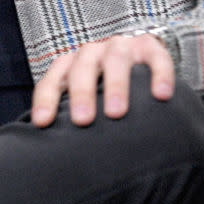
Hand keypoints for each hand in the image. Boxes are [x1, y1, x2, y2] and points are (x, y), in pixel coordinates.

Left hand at [31, 32, 174, 127]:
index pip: (54, 79)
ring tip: (116, 113)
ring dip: (115, 85)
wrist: (139, 58)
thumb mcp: (86, 98)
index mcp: (72, 65)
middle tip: (82, 120)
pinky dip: (160, 75)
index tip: (42, 122)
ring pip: (116, 59)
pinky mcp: (151, 47)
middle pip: (82, 67)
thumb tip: (56, 155)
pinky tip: (161, 95)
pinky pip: (157, 58)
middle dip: (81, 93)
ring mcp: (122, 47)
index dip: (46, 99)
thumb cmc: (104, 89)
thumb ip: (72, 116)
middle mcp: (94, 53)